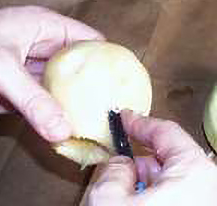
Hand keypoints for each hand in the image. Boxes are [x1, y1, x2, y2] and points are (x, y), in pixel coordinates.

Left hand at [0, 6, 103, 141]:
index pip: (90, 40)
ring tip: (96, 117)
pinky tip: (69, 122)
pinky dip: (58, 110)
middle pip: (80, 65)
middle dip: (95, 84)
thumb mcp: (1, 70)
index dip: (108, 58)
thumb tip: (63, 131)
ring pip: (65, 84)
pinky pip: (49, 98)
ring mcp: (36, 69)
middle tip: (111, 105)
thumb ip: (33, 101)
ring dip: (76, 101)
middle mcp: (45, 47)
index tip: (122, 81)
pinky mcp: (27, 87)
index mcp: (46, 28)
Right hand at [88, 110, 216, 205]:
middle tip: (118, 161)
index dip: (140, 122)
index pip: (165, 132)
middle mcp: (205, 188)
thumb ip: (113, 170)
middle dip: (138, 158)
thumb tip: (120, 164)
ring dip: (142, 180)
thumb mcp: (109, 199)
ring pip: (166, 179)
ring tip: (124, 190)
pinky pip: (170, 194)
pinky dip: (150, 194)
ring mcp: (200, 199)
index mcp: (194, 175)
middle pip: (166, 157)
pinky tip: (134, 202)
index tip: (126, 117)